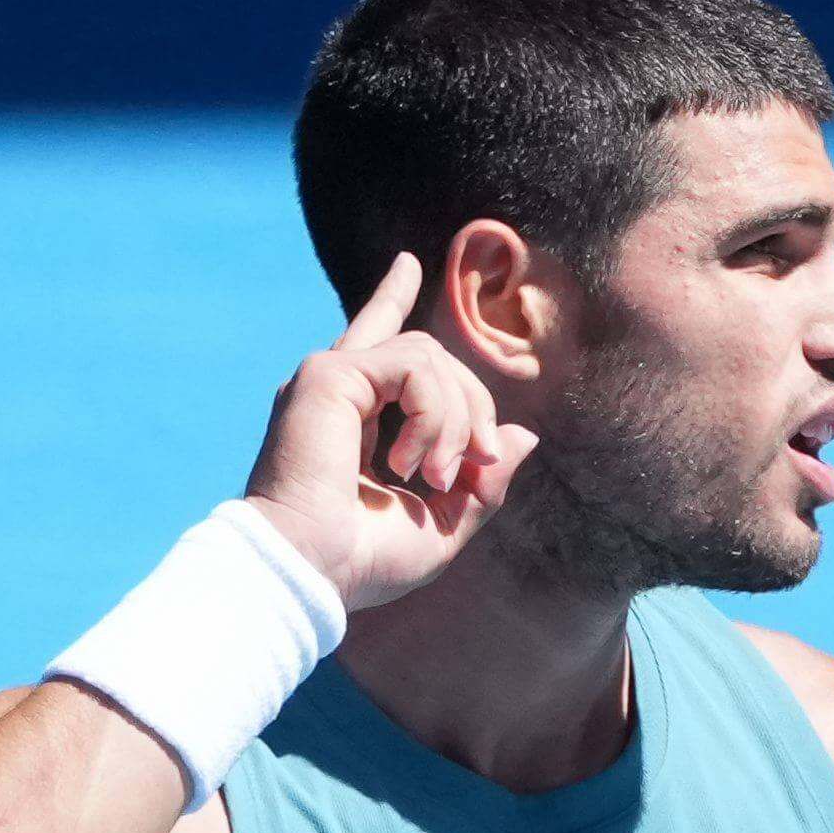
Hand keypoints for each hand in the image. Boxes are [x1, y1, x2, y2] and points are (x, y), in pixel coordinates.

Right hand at [243, 252, 540, 612]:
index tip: (408, 262)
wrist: (311, 570)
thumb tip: (522, 436)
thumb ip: (482, 483)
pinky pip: (415, 364)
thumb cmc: (362, 561)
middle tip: (477, 467)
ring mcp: (330, 378)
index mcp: (350, 419)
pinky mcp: (329, 374)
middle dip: (473, 408)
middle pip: (429, 357)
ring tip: (434, 476)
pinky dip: (433, 415)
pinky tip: (408, 462)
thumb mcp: (442, 526)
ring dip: (455, 420)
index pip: (379, 345)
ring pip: (429, 357)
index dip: (392, 297)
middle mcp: (336, 391)